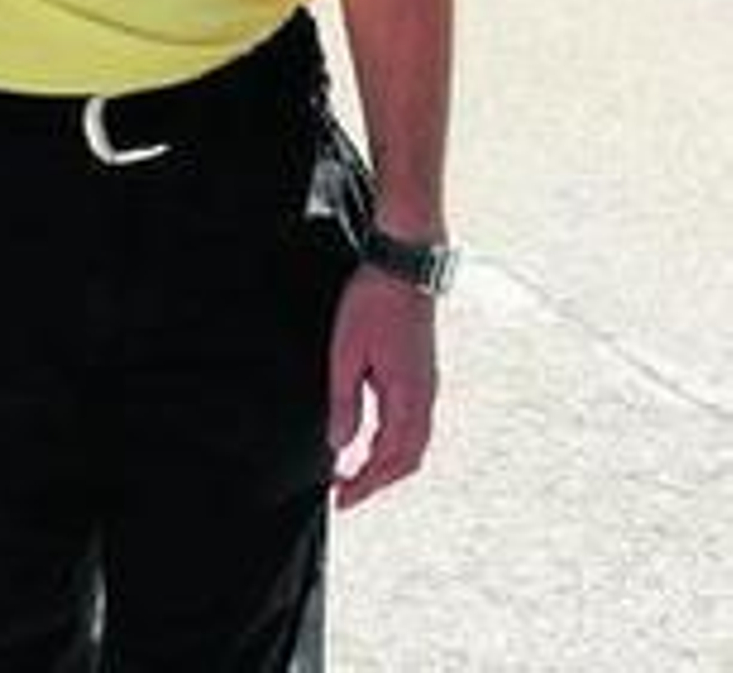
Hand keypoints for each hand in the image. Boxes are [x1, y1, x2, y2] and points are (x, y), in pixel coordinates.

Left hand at [327, 267, 437, 507]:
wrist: (406, 265)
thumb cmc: (374, 302)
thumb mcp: (346, 352)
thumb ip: (345, 401)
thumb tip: (339, 445)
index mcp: (408, 398)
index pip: (389, 459)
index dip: (365, 485)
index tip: (341, 501)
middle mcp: (424, 397)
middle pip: (407, 459)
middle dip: (378, 481)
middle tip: (346, 491)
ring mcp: (426, 385)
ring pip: (413, 442)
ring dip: (387, 463)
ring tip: (357, 470)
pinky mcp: (421, 372)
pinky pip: (413, 422)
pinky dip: (393, 440)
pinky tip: (372, 436)